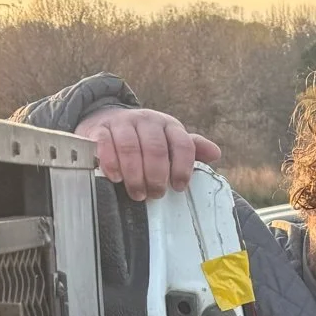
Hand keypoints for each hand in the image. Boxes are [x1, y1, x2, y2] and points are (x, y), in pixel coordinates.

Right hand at [77, 105, 221, 199]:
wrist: (109, 122)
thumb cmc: (145, 140)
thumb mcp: (170, 143)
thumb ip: (191, 149)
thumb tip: (215, 153)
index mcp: (169, 125)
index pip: (182, 144)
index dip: (182, 168)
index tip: (178, 188)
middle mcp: (147, 120)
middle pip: (156, 149)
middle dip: (156, 176)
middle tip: (155, 195)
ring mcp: (123, 123)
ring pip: (130, 148)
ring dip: (135, 175)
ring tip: (138, 193)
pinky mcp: (100, 129)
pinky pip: (106, 144)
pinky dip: (111, 163)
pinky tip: (116, 178)